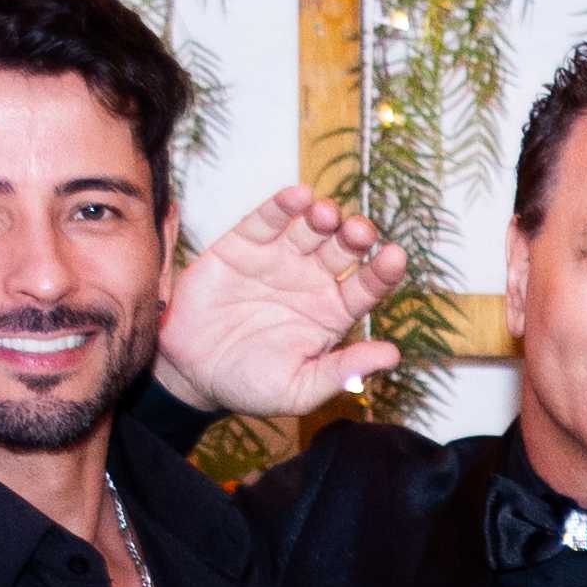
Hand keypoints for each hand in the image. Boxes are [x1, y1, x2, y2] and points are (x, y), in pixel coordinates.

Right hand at [155, 184, 411, 418]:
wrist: (191, 374)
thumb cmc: (249, 385)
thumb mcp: (299, 389)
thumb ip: (342, 370)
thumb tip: (392, 356)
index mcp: (332, 313)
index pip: (367, 286)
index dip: (382, 271)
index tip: (394, 257)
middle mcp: (311, 280)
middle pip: (343, 249)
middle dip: (354, 235)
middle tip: (359, 231)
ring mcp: (278, 259)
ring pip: (309, 228)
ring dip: (322, 216)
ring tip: (326, 214)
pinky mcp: (243, 245)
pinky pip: (266, 219)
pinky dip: (282, 205)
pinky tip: (297, 196)